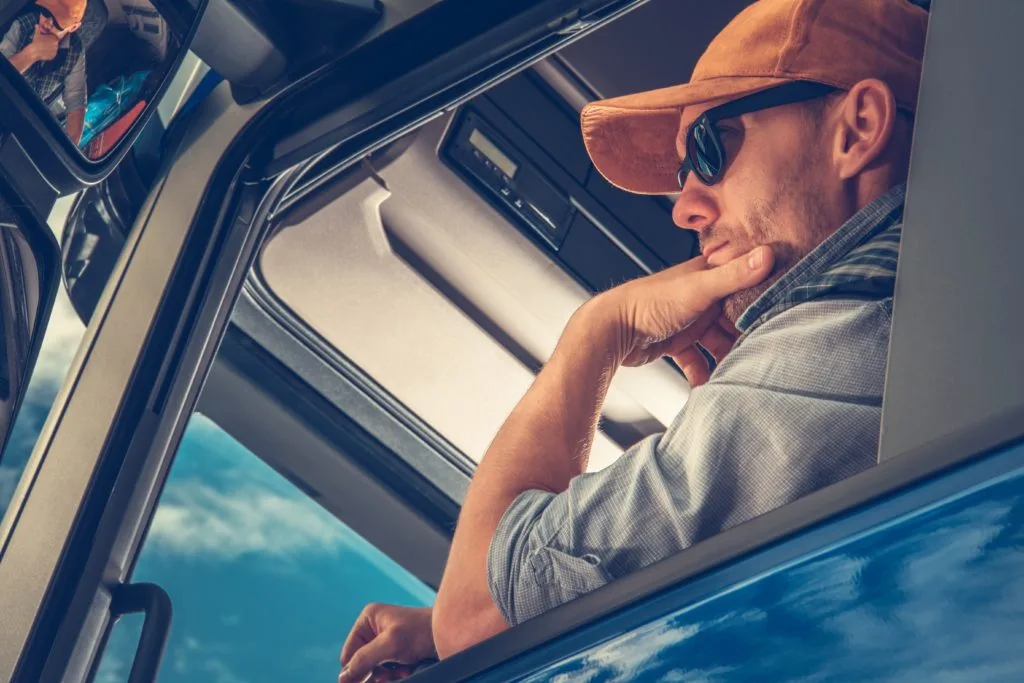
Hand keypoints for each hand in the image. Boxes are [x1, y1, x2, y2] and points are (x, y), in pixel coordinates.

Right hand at [28, 21, 58, 60]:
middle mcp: (56, 46)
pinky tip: (44, 52)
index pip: (55, 39)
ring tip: (44, 48)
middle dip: (51, 44)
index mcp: (54, 39)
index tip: (47, 40)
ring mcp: (55, 51)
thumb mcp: (37, 35)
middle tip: (45, 45)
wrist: (33, 52)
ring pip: (54, 50)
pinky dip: (50, 54)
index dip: (51, 40)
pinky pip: (53, 55)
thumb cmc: (35, 42)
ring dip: (50, 49)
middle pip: (55, 44)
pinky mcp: (53, 56)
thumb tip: (36, 25)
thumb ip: (38, 30)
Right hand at [339, 604, 435, 682]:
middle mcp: (374, 629)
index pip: (349, 653)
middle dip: (376, 672)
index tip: (371, 676)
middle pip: (361, 663)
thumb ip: (364, 659)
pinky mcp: (397, 652)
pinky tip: (408, 670)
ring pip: (375, 670)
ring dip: (387, 675)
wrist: (449, 635)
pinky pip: (387, 671)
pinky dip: (396, 674)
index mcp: (368, 619)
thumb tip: (343, 676)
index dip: (356, 669)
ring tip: (403, 670)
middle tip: (389, 674)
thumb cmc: (422, 631)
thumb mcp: (389, 644)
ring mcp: (386, 642)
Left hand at [577, 246, 773, 384]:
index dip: (765, 302)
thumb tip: (769, 254)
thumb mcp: (699, 288)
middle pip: (736, 319)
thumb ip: (734, 275)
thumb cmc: (651, 302)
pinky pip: (696, 360)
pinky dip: (702, 373)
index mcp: (709, 276)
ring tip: (740, 373)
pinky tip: (707, 387)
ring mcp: (689, 320)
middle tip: (766, 355)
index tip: (785, 319)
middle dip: (748, 336)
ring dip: (727, 358)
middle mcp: (701, 296)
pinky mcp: (675, 341)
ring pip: (718, 342)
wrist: (611, 328)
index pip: (747, 286)